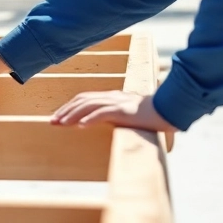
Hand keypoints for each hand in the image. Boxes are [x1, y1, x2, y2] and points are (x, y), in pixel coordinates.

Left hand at [51, 91, 177, 131]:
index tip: (57, 117)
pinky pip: (104, 113)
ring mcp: (118, 103)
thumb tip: (103, 124)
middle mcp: (112, 97)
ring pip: (89, 106)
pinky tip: (81, 125)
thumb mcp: (129, 114)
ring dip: (73, 115)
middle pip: (82, 100)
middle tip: (52, 122)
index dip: (69, 106)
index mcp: (112, 97)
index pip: (84, 98)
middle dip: (65, 110)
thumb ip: (116, 116)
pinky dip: (91, 118)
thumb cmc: (151, 114)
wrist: (170, 109)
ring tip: (61, 124)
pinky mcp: (125, 111)